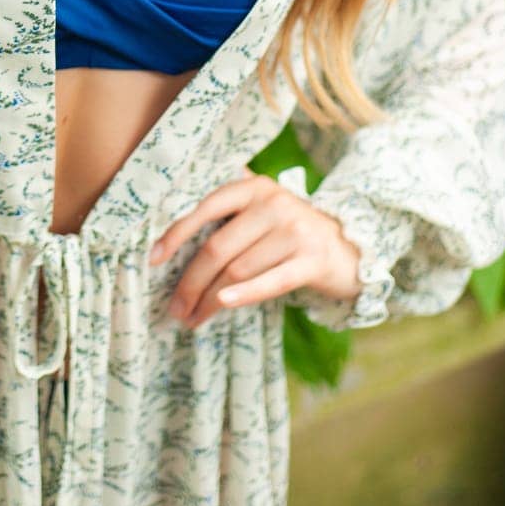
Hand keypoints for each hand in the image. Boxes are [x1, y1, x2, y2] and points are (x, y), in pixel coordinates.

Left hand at [148, 166, 363, 328]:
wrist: (352, 248)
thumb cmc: (293, 231)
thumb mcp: (265, 206)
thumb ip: (231, 203)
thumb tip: (171, 215)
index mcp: (255, 187)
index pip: (207, 207)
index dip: (176, 233)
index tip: (152, 259)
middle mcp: (274, 204)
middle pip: (218, 246)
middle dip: (190, 280)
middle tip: (174, 308)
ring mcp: (295, 232)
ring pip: (238, 269)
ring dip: (209, 298)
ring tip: (193, 317)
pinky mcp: (312, 261)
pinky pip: (270, 281)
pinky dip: (243, 294)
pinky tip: (221, 304)